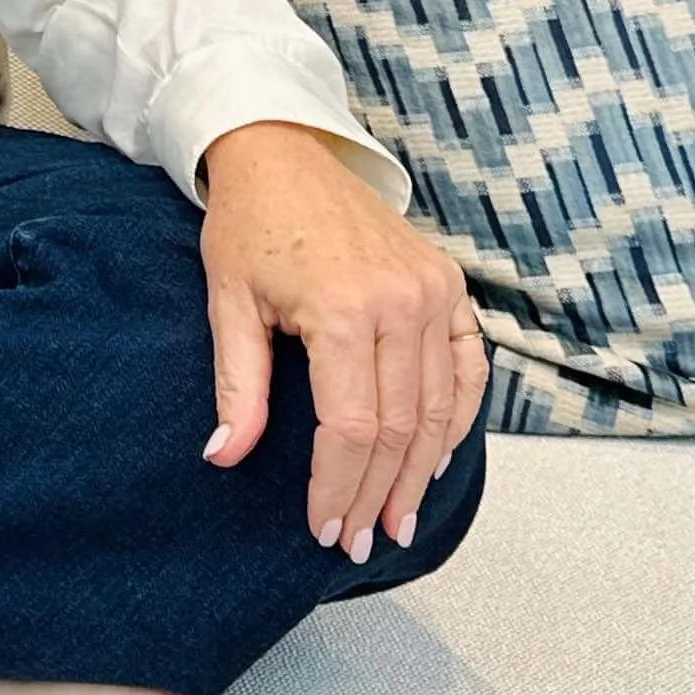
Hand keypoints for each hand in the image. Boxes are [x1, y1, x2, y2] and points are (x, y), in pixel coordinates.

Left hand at [197, 119, 486, 563]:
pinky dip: (457, 418)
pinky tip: (433, 461)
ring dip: (419, 472)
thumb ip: (238, 387)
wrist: (284, 152)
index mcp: (341, 308)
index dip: (338, 487)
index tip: (324, 530)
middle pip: (399, 428)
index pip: (352, 428)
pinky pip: (469, 366)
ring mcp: (433, 290)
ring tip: (395, 520)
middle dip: (377, 494)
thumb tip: (226, 457)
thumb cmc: (248, 225)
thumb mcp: (228, 303)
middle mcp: (400, 301)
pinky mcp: (448, 283)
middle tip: (358, 542)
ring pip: (438, 407)